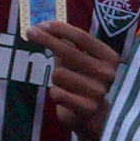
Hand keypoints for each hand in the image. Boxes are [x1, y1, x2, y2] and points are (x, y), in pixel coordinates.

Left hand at [27, 21, 121, 136]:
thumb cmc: (84, 81)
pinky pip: (57, 93)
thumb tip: (43, 28)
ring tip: (65, 84)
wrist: (94, 116)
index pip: (82, 37)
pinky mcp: (87, 108)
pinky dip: (56, 93)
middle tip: (30, 32)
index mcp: (109, 57)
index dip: (60, 29)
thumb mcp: (79, 60)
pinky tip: (65, 96)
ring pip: (59, 74)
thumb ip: (66, 45)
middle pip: (68, 51)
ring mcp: (98, 92)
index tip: (42, 24)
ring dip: (56, 78)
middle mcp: (107, 73)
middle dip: (46, 40)